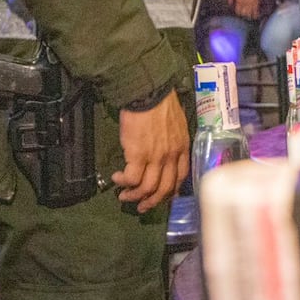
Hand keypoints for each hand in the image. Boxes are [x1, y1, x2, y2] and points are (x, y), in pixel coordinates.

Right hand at [113, 90, 189, 213]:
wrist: (149, 93)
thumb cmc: (160, 102)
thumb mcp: (176, 123)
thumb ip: (173, 139)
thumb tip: (163, 148)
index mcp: (182, 147)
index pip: (181, 176)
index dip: (172, 190)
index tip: (164, 196)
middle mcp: (172, 156)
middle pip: (165, 188)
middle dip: (153, 201)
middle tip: (142, 206)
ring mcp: (156, 157)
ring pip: (148, 188)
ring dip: (135, 196)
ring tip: (124, 196)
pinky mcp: (138, 155)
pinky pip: (132, 178)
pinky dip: (124, 183)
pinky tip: (117, 179)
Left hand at [227, 0, 260, 17]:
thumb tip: (230, 4)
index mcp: (239, 1)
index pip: (238, 11)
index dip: (238, 12)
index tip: (239, 12)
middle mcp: (245, 4)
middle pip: (244, 13)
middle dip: (243, 14)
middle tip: (244, 14)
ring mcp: (251, 3)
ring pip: (250, 13)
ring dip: (249, 16)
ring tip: (249, 17)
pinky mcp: (256, 2)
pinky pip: (256, 10)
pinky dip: (256, 14)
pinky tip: (255, 17)